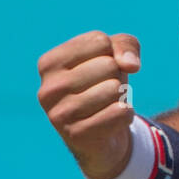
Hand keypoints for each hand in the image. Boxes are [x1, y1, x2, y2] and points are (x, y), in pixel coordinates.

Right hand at [37, 31, 141, 178]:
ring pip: (114, 88)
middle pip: (108, 64)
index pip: (99, 42)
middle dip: (116, 76)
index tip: (99, 68)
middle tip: (103, 89)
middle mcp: (48, 89)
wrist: (101, 131)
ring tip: (106, 104)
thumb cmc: (103, 83)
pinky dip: (126, 114)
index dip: (112, 53)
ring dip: (120, 96)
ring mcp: (59, 115)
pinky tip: (111, 120)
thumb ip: (125, 46)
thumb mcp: (115, 54)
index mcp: (49, 63)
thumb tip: (131, 65)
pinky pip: (120, 113)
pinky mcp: (76, 136)